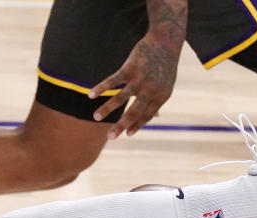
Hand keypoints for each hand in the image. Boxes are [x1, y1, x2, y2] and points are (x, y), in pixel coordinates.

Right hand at [88, 18, 184, 137]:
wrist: (165, 41)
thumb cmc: (164, 65)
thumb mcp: (166, 85)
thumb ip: (158, 100)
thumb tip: (156, 117)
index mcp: (160, 97)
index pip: (146, 116)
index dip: (137, 125)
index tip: (127, 134)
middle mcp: (150, 90)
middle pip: (134, 112)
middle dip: (121, 126)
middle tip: (110, 137)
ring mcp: (140, 79)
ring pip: (121, 98)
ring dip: (107, 109)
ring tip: (95, 118)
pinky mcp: (130, 68)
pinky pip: (113, 80)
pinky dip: (101, 88)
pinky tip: (91, 95)